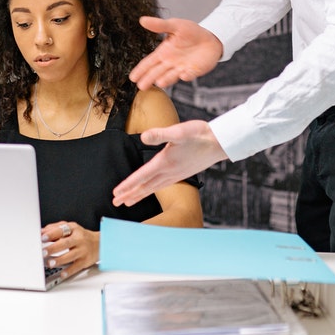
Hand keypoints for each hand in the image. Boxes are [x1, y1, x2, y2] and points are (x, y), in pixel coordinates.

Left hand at [41, 221, 98, 279]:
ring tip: (50, 263)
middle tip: (43, 252)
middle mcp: (79, 239)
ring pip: (70, 256)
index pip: (61, 230)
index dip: (51, 234)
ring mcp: (82, 250)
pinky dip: (69, 271)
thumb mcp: (70, 228)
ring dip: (59, 260)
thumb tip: (41, 232)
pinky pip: (76, 267)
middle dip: (53, 248)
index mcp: (73, 229)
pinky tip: (62, 274)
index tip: (42, 238)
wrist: (99, 243)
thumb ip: (55, 229)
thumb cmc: (80, 236)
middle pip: (65, 243)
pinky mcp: (85, 261)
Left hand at [112, 119, 226, 206]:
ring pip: (153, 188)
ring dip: (139, 194)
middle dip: (129, 195)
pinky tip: (149, 190)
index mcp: (165, 162)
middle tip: (115, 203)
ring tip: (128, 201)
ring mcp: (176, 174)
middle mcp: (169, 172)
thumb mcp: (179, 131)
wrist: (219, 142)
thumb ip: (160, 134)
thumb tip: (143, 137)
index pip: (141, 176)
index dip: (128, 185)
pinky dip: (151, 190)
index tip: (116, 194)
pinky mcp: (181, 174)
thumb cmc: (199, 135)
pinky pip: (161, 186)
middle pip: (145, 186)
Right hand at [130, 17, 222, 89]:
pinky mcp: (193, 71)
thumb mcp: (175, 25)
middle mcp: (170, 62)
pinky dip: (186, 76)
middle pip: (156, 72)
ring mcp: (181, 68)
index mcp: (164, 52)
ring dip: (166, 79)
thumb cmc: (191, 31)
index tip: (132, 77)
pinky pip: (189, 75)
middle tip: (141, 86)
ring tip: (159, 83)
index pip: (149, 62)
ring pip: (171, 76)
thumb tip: (142, 20)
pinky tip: (183, 75)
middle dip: (149, 79)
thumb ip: (159, 25)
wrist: (211, 38)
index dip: (140, 70)